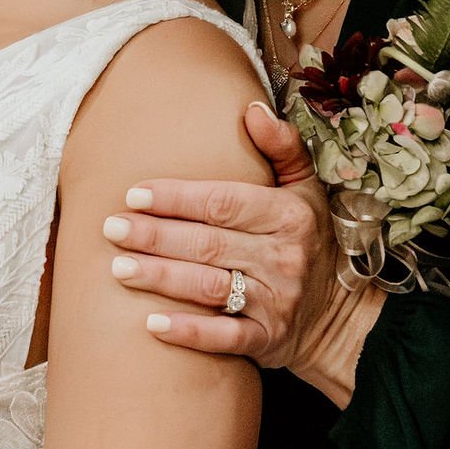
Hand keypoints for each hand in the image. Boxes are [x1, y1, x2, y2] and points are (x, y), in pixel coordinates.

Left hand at [105, 100, 383, 402]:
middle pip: (209, 244)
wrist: (337, 314)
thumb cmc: (307, 239)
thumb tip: (250, 108)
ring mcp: (276, 302)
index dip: (177, 198)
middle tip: (111, 229)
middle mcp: (284, 258)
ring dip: (162, 278)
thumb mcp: (304, 189)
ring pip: (211, 287)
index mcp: (289, 216)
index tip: (134, 194)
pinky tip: (152, 324)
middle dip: (156, 237)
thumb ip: (281, 147)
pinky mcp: (268, 340)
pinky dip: (190, 333)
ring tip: (118, 268)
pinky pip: (225, 337)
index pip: (224, 203)